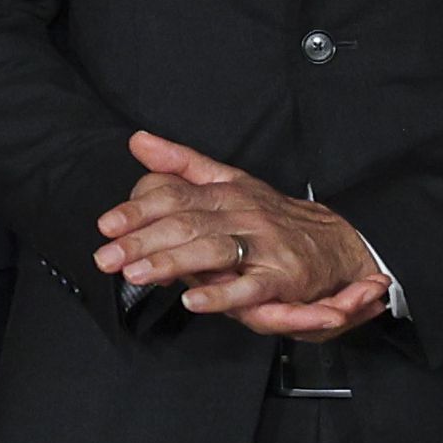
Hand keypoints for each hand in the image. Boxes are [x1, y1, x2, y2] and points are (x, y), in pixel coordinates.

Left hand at [95, 130, 389, 335]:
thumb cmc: (271, 216)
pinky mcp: (283, 277)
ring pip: (211, 251)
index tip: (106, 226)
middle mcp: (241, 214)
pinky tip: (193, 301)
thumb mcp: (227, 181)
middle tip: (107, 258)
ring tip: (136, 275)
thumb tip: (137, 140)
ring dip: (171, 263)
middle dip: (141, 242)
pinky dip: (221, 295)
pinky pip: (249, 288)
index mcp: (223, 192)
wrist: (337, 242)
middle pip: (184, 224)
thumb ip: (180, 164)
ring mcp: (263, 245)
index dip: (137, 210)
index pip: (173, 196)